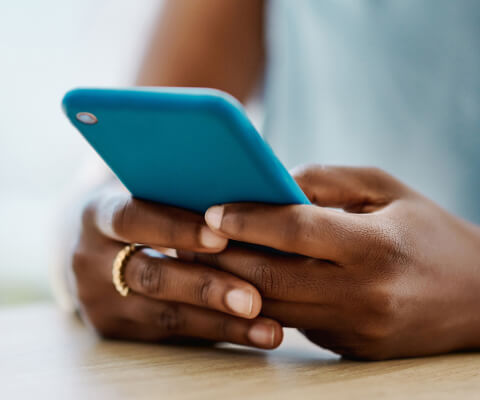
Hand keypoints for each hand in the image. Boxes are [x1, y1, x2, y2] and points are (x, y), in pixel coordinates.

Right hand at [70, 185, 282, 348]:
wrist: (98, 248)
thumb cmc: (142, 212)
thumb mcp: (147, 195)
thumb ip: (182, 197)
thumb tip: (252, 203)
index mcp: (98, 214)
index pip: (133, 218)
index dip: (176, 228)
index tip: (222, 237)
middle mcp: (91, 260)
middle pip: (151, 276)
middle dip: (205, 288)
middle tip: (252, 299)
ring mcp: (101, 301)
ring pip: (166, 315)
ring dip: (222, 323)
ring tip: (268, 329)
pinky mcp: (117, 329)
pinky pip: (173, 335)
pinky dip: (217, 333)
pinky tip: (253, 334)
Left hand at [197, 165, 479, 359]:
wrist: (477, 297)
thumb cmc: (426, 230)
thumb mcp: (385, 189)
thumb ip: (326, 182)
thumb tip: (270, 183)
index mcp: (375, 248)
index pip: (296, 232)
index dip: (248, 219)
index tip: (211, 210)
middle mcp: (363, 295)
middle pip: (270, 276)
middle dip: (221, 257)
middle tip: (187, 238)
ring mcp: (354, 328)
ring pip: (272, 307)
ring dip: (229, 284)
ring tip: (199, 260)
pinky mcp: (348, 346)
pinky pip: (292, 322)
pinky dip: (260, 302)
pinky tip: (238, 281)